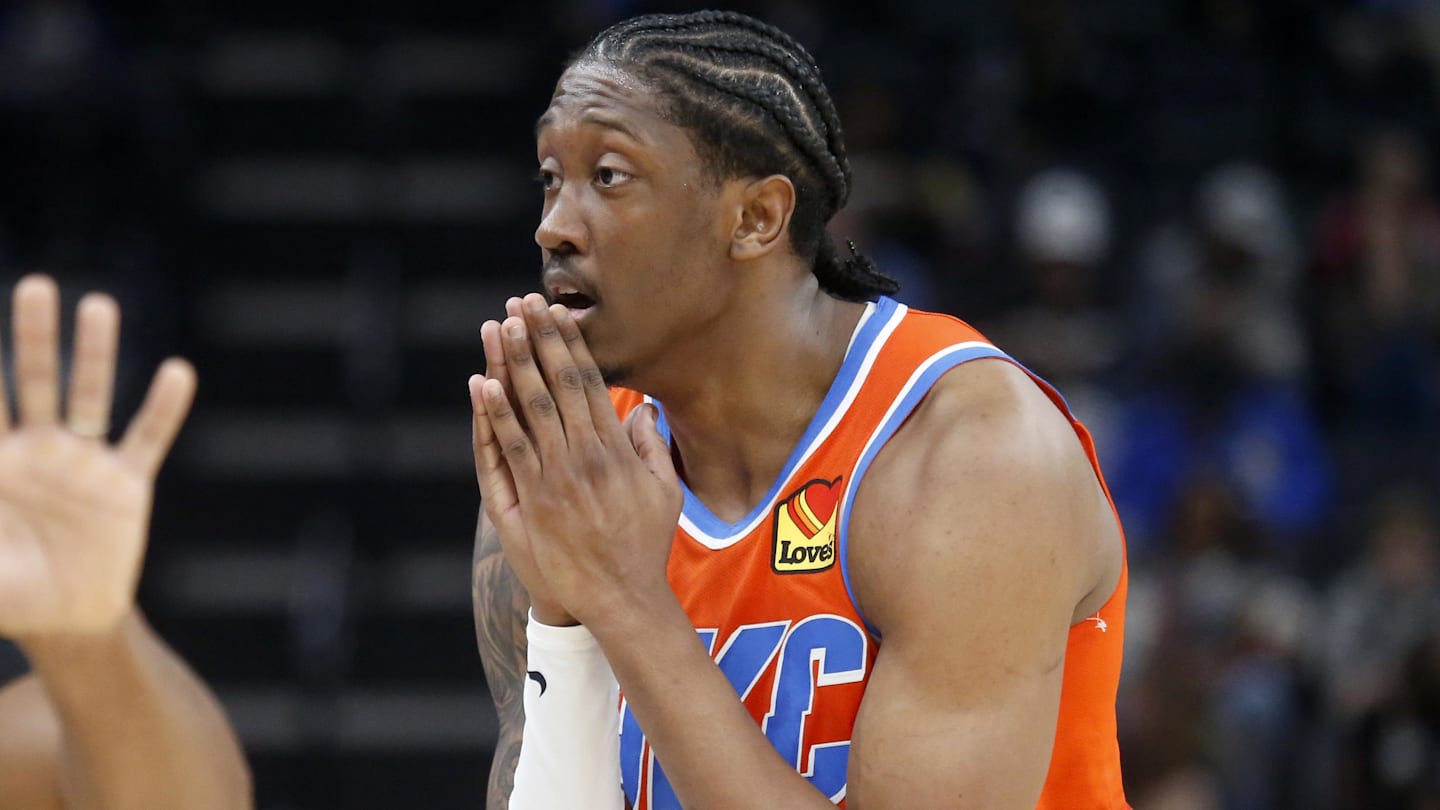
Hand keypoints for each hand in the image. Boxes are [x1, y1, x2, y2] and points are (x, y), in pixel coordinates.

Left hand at [0, 275, 196, 640]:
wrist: (67, 619)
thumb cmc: (8, 594)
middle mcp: (38, 451)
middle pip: (32, 381)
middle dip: (32, 336)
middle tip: (35, 285)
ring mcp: (84, 463)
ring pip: (90, 397)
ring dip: (94, 352)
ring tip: (98, 304)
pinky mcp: (126, 484)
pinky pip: (148, 438)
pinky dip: (164, 407)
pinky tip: (177, 372)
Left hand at [469, 293, 681, 627]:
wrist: (622, 598)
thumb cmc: (645, 547)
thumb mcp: (665, 493)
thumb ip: (652, 447)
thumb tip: (642, 408)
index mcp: (617, 450)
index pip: (588, 384)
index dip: (570, 346)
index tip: (557, 314)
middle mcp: (586, 456)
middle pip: (557, 385)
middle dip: (539, 340)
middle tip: (523, 302)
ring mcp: (556, 477)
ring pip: (530, 408)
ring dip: (514, 364)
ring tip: (499, 327)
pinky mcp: (533, 500)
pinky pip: (509, 449)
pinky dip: (494, 415)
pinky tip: (482, 384)